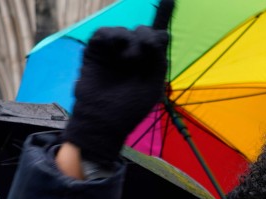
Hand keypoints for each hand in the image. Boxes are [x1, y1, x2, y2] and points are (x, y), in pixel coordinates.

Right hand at [62, 0, 173, 163]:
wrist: (102, 120)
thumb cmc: (129, 109)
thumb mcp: (153, 86)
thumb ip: (159, 60)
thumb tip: (161, 34)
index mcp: (149, 64)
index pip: (158, 38)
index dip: (162, 23)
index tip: (169, 2)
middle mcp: (133, 56)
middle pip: (144, 30)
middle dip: (146, 37)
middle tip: (143, 54)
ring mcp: (113, 53)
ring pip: (125, 31)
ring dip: (130, 42)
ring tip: (128, 60)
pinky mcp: (95, 52)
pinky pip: (104, 33)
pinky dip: (112, 36)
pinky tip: (116, 46)